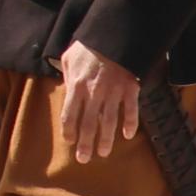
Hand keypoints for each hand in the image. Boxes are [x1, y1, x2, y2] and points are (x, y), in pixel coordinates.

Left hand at [53, 37, 142, 164]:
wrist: (116, 36)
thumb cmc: (90, 45)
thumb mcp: (68, 57)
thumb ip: (65, 74)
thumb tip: (64, 86)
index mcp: (76, 86)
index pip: (70, 115)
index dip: (70, 131)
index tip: (70, 141)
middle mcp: (94, 93)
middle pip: (88, 124)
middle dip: (86, 143)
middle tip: (84, 159)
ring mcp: (113, 93)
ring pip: (108, 121)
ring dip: (106, 139)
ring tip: (103, 153)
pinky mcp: (130, 89)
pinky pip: (130, 110)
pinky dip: (130, 123)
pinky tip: (127, 136)